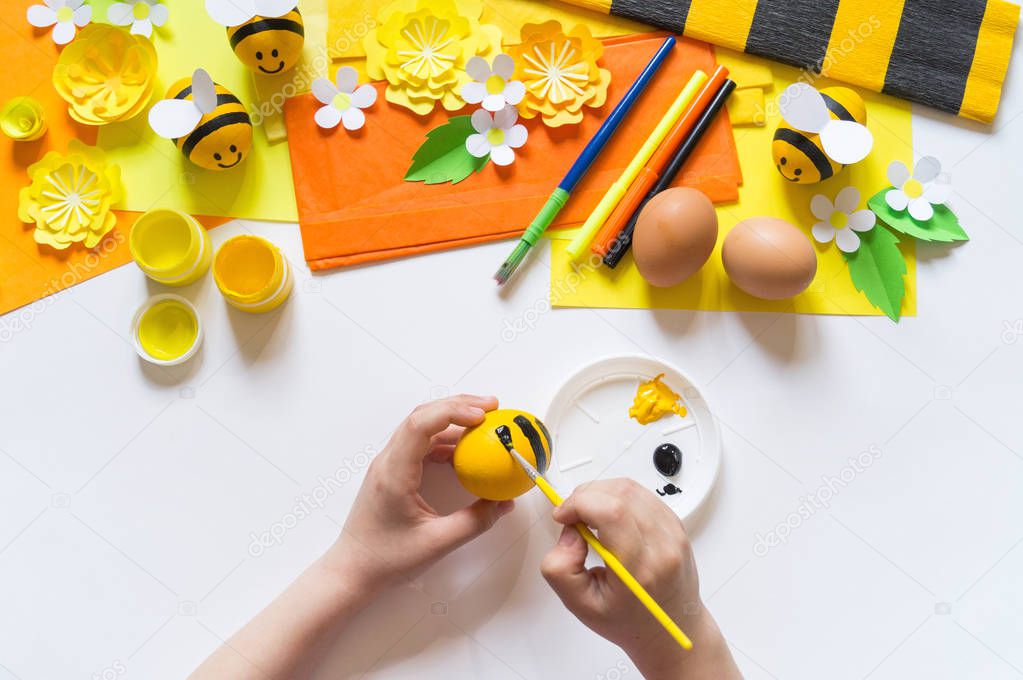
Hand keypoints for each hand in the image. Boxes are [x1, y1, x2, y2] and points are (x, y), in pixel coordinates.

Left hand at [328, 395, 513, 595]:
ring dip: (452, 420)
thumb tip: (503, 503)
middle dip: (458, 405)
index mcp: (394, 473)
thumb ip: (474, 522)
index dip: (453, 412)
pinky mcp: (393, 472)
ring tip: (485, 424)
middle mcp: (388, 461)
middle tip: (493, 407)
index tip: (483, 415)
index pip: (420, 425)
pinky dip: (445, 440)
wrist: (352, 570)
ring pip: (421, 427)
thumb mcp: (437, 544)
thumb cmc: (386, 559)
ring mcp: (388, 465)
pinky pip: (420, 445)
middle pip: (422, 416)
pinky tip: (465, 451)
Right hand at [541, 479, 739, 679]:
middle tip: (574, 517)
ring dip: (602, 494)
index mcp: (638, 569)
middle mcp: (662, 547)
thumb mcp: (581, 605)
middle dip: (586, 496)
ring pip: (631, 488)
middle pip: (620, 493)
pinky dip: (620, 498)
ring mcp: (673, 534)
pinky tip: (611, 519)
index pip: (611, 511)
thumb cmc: (628, 621)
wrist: (669, 632)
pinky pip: (643, 495)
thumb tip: (571, 532)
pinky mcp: (677, 526)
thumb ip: (561, 569)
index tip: (563, 515)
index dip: (579, 503)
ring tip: (591, 518)